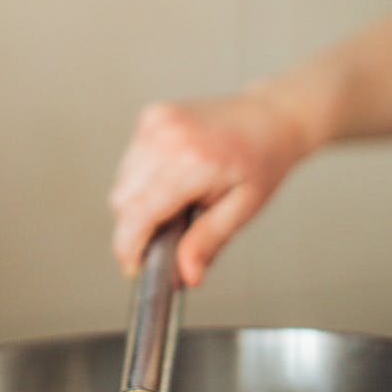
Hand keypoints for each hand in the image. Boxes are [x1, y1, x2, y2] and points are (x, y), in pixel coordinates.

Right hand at [110, 90, 310, 286]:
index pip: (139, 212)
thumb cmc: (263, 159)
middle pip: (122, 200)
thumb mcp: (244, 208)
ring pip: (122, 182)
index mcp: (194, 161)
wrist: (270, 118)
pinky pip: (130, 162)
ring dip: (138, 203)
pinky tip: (173, 179)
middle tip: (169, 237)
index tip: (134, 266)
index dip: (129, 246)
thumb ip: (209, 241)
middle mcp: (168, 136)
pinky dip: (143, 180)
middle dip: (136, 228)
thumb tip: (185, 275)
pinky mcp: (151, 116)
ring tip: (178, 202)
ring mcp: (157, 122)